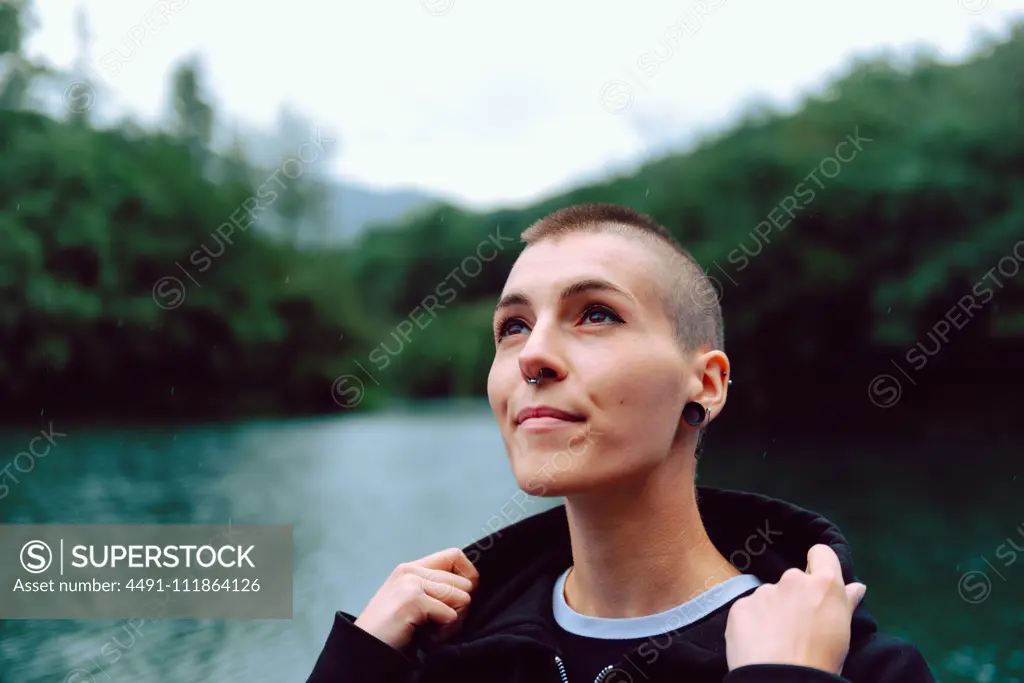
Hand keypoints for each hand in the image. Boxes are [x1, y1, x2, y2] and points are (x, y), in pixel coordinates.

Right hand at [354, 547, 479, 651]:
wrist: (363, 648)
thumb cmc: (388, 629)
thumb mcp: (409, 598)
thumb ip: (433, 587)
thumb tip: (470, 587)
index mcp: (411, 568)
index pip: (455, 555)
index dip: (468, 576)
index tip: (461, 597)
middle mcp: (411, 571)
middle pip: (464, 582)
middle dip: (460, 608)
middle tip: (440, 623)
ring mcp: (411, 584)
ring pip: (463, 598)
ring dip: (453, 622)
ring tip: (432, 630)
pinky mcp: (412, 600)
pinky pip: (451, 615)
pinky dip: (443, 632)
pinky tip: (426, 637)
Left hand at [725, 544, 866, 673]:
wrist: (781, 681)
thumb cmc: (821, 659)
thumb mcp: (842, 632)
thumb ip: (846, 602)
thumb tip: (857, 586)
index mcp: (823, 583)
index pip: (821, 553)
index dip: (820, 565)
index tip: (818, 583)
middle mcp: (792, 579)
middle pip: (794, 580)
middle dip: (795, 597)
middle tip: (798, 627)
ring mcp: (763, 592)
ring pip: (770, 596)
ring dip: (773, 611)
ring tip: (776, 640)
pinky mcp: (740, 606)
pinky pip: (748, 610)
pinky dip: (752, 623)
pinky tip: (757, 643)